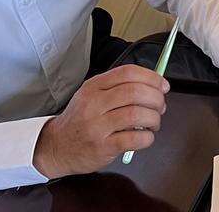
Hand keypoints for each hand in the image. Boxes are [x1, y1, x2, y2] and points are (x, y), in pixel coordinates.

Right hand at [33, 64, 168, 178]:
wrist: (56, 146)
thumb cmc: (79, 120)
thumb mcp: (92, 95)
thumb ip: (118, 87)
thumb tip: (153, 85)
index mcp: (94, 86)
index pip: (128, 72)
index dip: (152, 77)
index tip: (163, 85)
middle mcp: (95, 104)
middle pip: (136, 92)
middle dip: (157, 98)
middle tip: (160, 106)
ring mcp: (97, 126)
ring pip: (137, 114)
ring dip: (154, 118)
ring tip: (154, 123)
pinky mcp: (103, 146)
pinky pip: (134, 139)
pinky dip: (148, 137)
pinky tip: (145, 137)